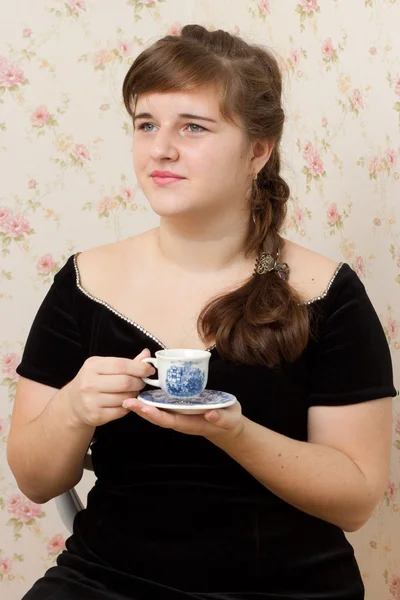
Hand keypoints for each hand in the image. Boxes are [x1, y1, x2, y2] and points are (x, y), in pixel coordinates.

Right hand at [64, 349, 155, 427]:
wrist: (73, 404)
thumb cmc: (93, 381)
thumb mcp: (104, 367)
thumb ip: (127, 362)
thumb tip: (147, 354)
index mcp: (92, 366)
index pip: (122, 365)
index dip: (140, 368)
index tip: (149, 370)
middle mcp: (89, 383)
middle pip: (126, 382)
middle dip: (139, 382)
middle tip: (142, 383)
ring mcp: (91, 401)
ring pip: (125, 398)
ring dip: (134, 395)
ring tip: (131, 392)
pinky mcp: (95, 416)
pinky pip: (121, 411)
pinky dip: (127, 406)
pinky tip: (123, 402)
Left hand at [122, 396, 245, 441]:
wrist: (228, 425)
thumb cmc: (228, 422)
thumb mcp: (229, 420)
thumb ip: (221, 418)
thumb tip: (210, 414)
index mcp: (189, 423)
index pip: (168, 420)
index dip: (154, 414)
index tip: (142, 407)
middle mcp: (180, 419)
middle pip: (157, 416)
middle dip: (142, 410)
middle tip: (127, 401)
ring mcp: (179, 413)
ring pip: (157, 410)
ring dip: (143, 404)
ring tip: (129, 394)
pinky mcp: (180, 406)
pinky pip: (163, 403)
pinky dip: (152, 397)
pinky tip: (143, 388)